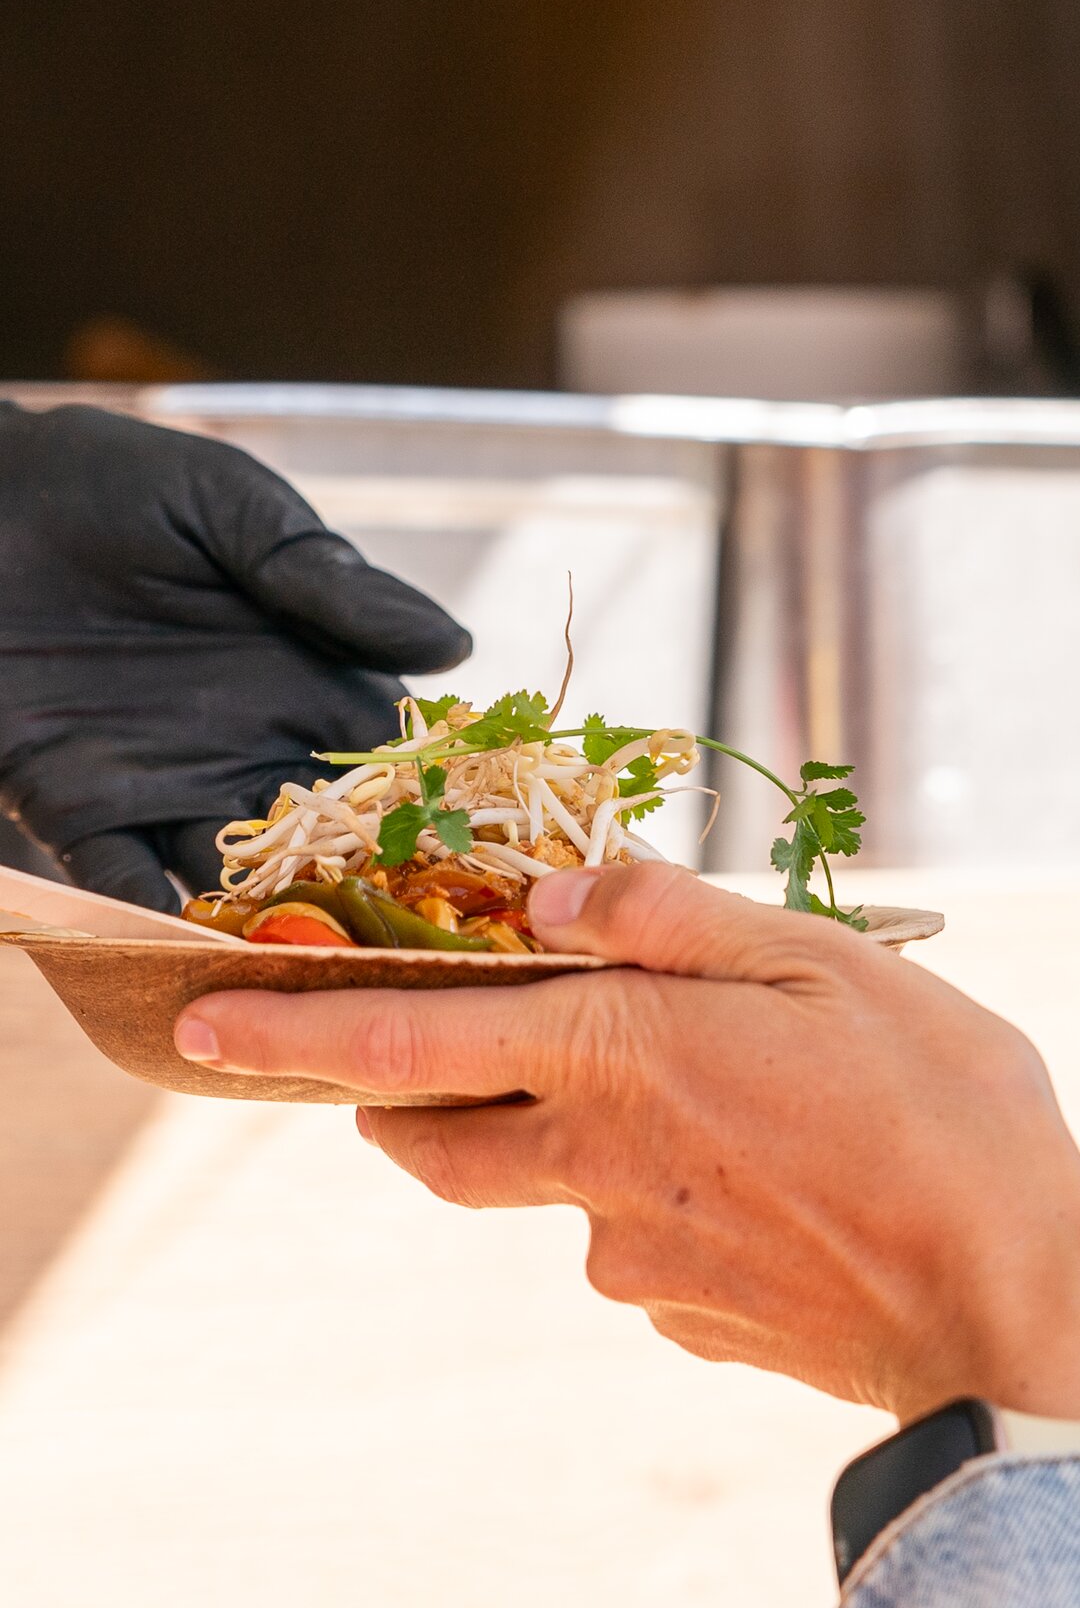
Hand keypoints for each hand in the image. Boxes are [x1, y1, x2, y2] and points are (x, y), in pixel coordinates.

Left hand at [0, 402, 469, 909]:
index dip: (421, 810)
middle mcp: (247, 747)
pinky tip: (179, 953)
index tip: (462, 857)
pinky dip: (148, 925)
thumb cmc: (118, 481)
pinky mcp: (75, 806)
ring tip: (294, 974)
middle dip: (351, 899)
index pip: (385, 761)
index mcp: (305, 676)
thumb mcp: (233, 507)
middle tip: (387, 950)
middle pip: (320, 848)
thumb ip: (325, 578)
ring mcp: (164, 784)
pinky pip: (120, 883)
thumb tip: (453, 647)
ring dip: (260, 930)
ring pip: (231, 885)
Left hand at [174, 863, 1079, 1420]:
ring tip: (676, 1089)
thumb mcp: (817, 959)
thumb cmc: (934, 1112)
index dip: (286, 1034)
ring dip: (550, 1135)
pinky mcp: (680, 1317)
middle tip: (431, 1043)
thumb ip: (665, 917)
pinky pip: (626, 1243)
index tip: (200, 1025)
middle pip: (430, 1137)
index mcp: (610, 1056)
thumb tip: (547, 900)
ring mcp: (629, 1255)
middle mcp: (591, 1165)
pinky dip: (648, 1194)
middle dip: (392, 1096)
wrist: (1012, 1310)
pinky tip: (752, 1170)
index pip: (397, 1044)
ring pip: (535, 1187)